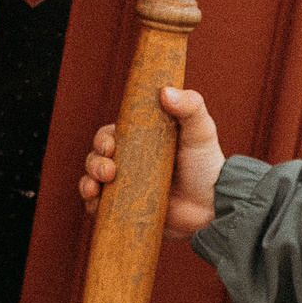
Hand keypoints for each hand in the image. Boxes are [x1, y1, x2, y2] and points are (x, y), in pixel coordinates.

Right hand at [79, 85, 224, 238]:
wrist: (214, 206)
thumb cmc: (207, 165)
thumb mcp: (201, 130)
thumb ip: (190, 106)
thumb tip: (165, 91)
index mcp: (140, 141)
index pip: (111, 135)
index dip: (103, 139)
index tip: (111, 145)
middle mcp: (129, 163)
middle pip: (96, 157)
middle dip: (94, 161)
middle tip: (108, 170)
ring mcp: (126, 187)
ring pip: (92, 181)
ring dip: (88, 182)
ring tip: (98, 187)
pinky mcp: (125, 211)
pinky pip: (98, 208)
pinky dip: (91, 205)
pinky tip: (96, 204)